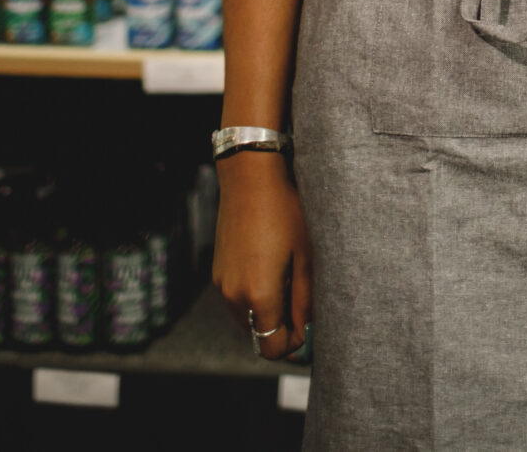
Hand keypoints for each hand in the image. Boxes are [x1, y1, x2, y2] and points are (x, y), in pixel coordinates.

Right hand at [212, 150, 310, 361]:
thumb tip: (307, 330)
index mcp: (258, 297)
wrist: (250, 179)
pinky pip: (238, 299)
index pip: (273, 348)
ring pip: (248, 319)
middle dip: (282, 327)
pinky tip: (271, 266)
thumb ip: (306, 301)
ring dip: (269, 311)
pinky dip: (255, 295)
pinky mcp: (218, 272)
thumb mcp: (307, 257)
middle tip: (302, 299)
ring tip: (288, 278)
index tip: (309, 326)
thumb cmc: (286, 213)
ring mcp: (222, 285)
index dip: (294, 344)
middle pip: (259, 336)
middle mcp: (234, 297)